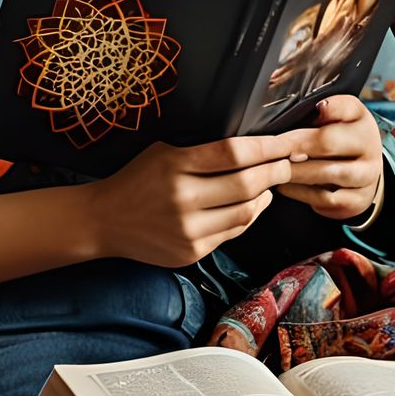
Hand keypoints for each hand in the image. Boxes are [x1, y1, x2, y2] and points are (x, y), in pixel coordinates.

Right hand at [87, 132, 305, 266]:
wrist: (105, 220)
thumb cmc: (138, 178)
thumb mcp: (165, 152)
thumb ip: (203, 152)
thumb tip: (253, 150)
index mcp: (175, 166)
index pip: (233, 153)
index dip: (266, 148)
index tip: (286, 143)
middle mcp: (183, 199)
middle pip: (247, 185)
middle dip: (276, 172)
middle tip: (288, 162)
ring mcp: (188, 230)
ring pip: (246, 213)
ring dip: (265, 196)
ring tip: (271, 182)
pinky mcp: (192, 253)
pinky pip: (233, 233)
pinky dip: (248, 216)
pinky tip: (251, 204)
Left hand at [271, 95, 383, 221]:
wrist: (364, 172)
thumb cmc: (343, 138)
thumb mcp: (341, 115)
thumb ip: (329, 107)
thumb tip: (316, 107)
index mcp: (363, 121)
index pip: (344, 108)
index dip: (323, 110)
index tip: (305, 110)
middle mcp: (370, 149)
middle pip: (327, 142)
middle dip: (292, 143)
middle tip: (266, 146)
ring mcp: (366, 178)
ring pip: (324, 173)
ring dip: (293, 170)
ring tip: (270, 166)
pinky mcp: (356, 202)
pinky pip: (323, 198)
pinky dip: (299, 192)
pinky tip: (283, 185)